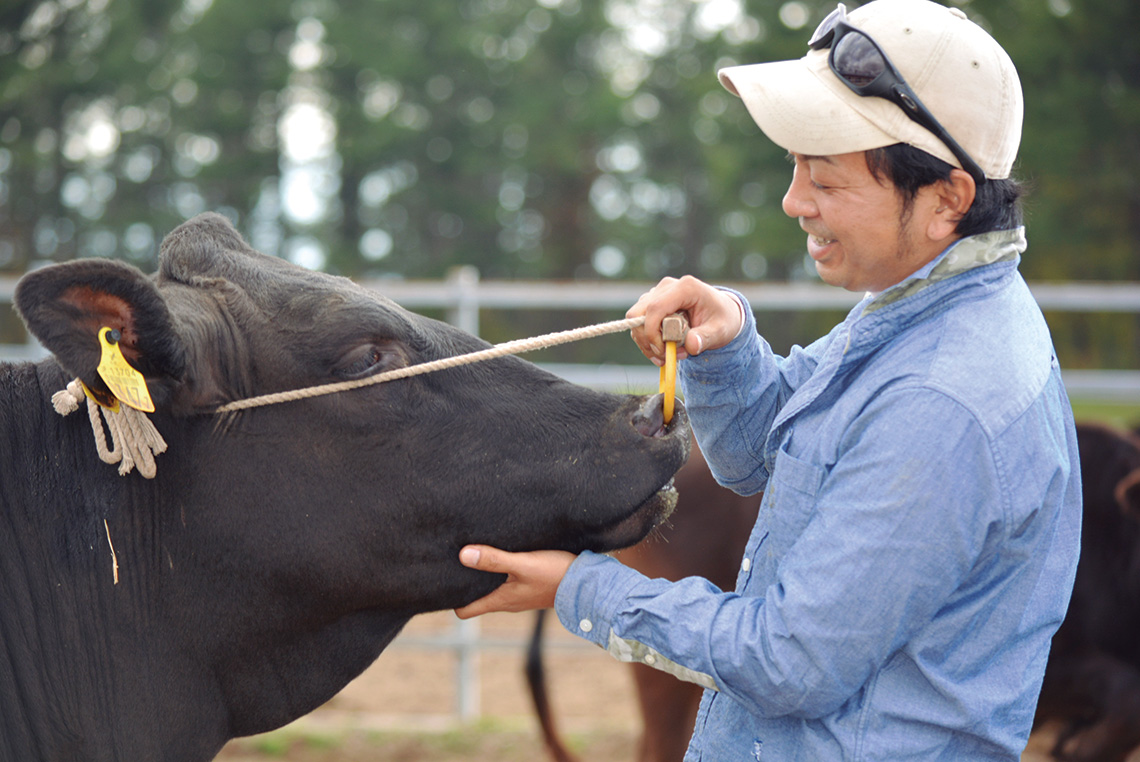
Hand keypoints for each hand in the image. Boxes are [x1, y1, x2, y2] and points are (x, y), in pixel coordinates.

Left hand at [453, 545, 575, 618]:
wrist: (589, 584)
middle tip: (452, 564)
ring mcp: (520, 596)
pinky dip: (498, 573)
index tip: (442, 582)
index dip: (450, 599)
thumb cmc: (555, 575)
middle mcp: (507, 602)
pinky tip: (500, 555)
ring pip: (491, 590)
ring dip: (482, 577)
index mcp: (500, 601)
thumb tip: (462, 555)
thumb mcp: (522, 564)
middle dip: (463, 584)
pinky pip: (507, 583)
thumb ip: (494, 560)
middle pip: (475, 599)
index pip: (464, 611)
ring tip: (473, 555)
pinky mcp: (531, 587)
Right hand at [626, 275, 743, 365]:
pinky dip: (647, 340)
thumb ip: (706, 338)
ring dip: (647, 342)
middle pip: (638, 313)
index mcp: (685, 288)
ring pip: (636, 319)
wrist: (722, 312)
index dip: (652, 332)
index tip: (663, 351)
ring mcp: (658, 293)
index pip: (655, 307)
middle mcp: (667, 287)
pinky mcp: (653, 303)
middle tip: (663, 357)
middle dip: (646, 339)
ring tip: (668, 355)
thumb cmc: (723, 318)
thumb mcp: (721, 330)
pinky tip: (663, 350)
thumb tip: (691, 345)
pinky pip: (640, 323)